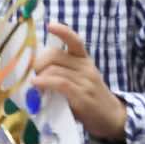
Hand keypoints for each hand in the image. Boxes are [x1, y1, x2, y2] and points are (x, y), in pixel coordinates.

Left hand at [36, 23, 127, 141]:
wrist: (112, 117)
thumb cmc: (89, 98)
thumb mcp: (79, 80)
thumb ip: (61, 72)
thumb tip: (33, 71)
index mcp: (84, 61)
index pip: (75, 41)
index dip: (63, 32)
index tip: (50, 25)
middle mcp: (86, 67)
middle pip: (55, 55)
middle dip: (38, 63)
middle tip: (32, 74)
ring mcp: (85, 81)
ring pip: (54, 69)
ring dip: (39, 76)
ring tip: (34, 85)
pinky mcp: (82, 95)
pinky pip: (59, 83)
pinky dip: (44, 82)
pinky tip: (36, 84)